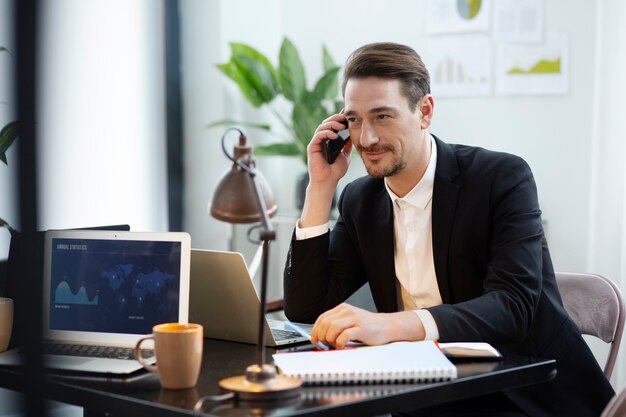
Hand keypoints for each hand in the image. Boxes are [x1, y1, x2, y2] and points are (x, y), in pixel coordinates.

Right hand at [307, 114, 352, 185]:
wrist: (328, 182)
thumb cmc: (335, 172)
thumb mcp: (345, 156)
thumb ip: (347, 146)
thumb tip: (352, 135)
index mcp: (328, 141)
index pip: (332, 126)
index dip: (339, 119)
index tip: (348, 116)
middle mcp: (321, 141)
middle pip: (326, 123)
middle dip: (335, 118)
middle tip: (344, 117)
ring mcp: (316, 143)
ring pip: (321, 127)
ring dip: (332, 124)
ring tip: (341, 126)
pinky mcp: (312, 147)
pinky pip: (318, 136)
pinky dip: (326, 133)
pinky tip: (335, 135)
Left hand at [310, 303, 425, 348]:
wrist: (387, 326)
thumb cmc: (368, 326)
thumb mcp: (350, 320)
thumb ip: (337, 324)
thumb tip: (321, 336)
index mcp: (342, 308)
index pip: (322, 318)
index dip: (315, 330)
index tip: (315, 339)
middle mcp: (347, 311)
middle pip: (325, 323)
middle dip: (322, 336)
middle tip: (326, 344)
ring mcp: (355, 319)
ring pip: (332, 328)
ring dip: (330, 339)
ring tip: (335, 344)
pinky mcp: (361, 328)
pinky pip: (345, 335)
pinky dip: (340, 342)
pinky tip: (342, 346)